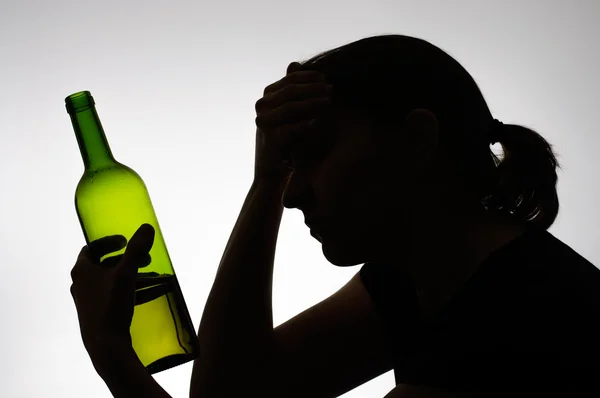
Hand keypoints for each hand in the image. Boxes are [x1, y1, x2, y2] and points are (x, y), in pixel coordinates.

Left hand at [70, 224, 154, 361]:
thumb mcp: (126, 274)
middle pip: (105, 264)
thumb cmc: (111, 305)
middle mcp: (80, 283)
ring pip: (111, 281)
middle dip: (127, 259)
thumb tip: (147, 228)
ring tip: (151, 275)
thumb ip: (136, 250)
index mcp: (82, 270)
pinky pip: (113, 295)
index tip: (126, 241)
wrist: (106, 346)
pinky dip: (129, 290)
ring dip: (130, 275)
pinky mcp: (96, 314)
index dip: (110, 241)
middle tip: (145, 259)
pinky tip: (147, 294)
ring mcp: (87, 300)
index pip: (92, 248)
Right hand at [253, 61, 331, 189]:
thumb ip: (291, 89)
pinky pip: (291, 128)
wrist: (273, 171)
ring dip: (313, 103)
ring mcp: (263, 122)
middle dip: (313, 89)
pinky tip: (319, 122)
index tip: (326, 78)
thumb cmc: (285, 139)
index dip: (309, 77)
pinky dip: (306, 124)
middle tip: (331, 89)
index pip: (290, 80)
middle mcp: (261, 107)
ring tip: (329, 102)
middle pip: (291, 91)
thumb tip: (294, 63)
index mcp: (266, 97)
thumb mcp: (288, 111)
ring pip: (291, 107)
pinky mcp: (269, 139)